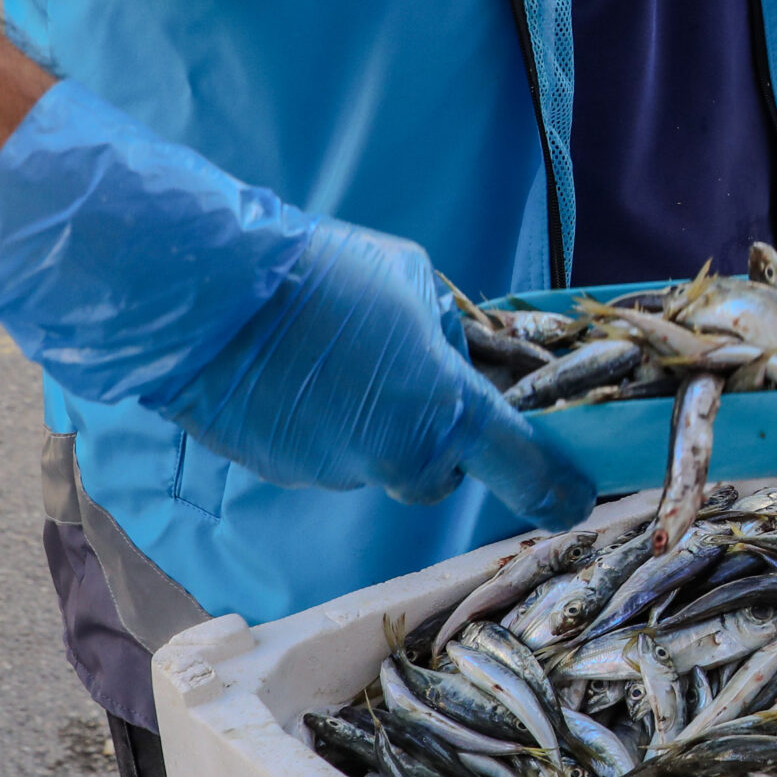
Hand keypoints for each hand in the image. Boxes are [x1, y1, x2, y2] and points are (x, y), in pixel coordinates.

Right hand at [0, 82, 593, 528]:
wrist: (201, 300)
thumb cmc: (317, 276)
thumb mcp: (414, 281)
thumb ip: (449, 330)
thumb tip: (457, 353)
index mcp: (444, 412)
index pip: (522, 466)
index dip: (555, 486)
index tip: (575, 499)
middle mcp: (396, 457)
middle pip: (439, 470)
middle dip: (437, 437)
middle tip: (412, 380)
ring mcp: (334, 472)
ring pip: (377, 459)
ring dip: (372, 422)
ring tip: (335, 359)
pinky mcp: (283, 473)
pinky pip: (325, 455)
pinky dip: (322, 425)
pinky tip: (295, 376)